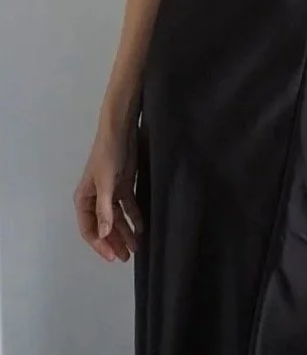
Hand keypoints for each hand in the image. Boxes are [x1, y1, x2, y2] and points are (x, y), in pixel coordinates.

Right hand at [73, 122, 142, 262]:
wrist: (121, 130)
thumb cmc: (108, 156)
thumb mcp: (106, 183)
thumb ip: (105, 209)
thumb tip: (104, 235)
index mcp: (84, 199)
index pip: (89, 229)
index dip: (100, 245)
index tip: (113, 256)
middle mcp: (96, 199)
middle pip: (104, 226)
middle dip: (115, 242)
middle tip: (127, 257)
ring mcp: (110, 193)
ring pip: (117, 218)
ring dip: (126, 232)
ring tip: (137, 247)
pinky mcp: (123, 185)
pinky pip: (128, 207)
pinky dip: (134, 217)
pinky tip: (142, 227)